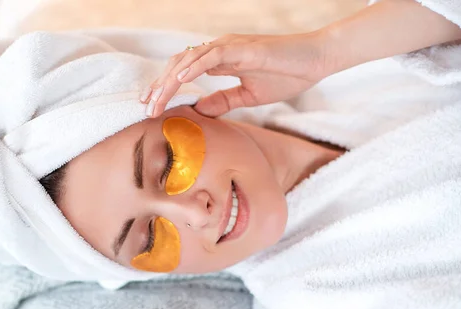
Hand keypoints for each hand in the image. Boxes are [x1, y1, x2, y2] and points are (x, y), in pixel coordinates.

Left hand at [140, 32, 330, 117]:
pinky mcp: (242, 48)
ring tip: (155, 100)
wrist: (315, 62)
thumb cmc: (286, 75)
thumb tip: (199, 110)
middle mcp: (219, 50)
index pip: (184, 72)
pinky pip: (212, 55)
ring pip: (190, 60)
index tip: (151, 106)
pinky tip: (180, 80)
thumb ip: (223, 101)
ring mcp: (230, 47)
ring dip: (170, 81)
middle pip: (179, 65)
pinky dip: (194, 66)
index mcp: (219, 61)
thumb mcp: (247, 96)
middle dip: (160, 87)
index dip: (165, 88)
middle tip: (145, 108)